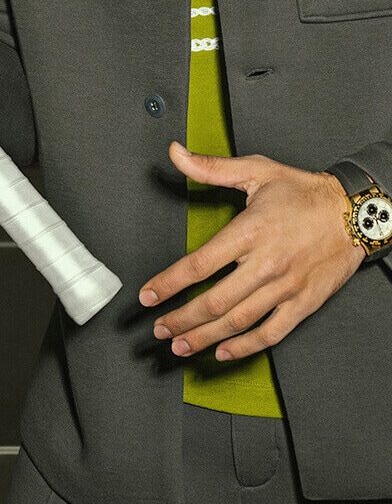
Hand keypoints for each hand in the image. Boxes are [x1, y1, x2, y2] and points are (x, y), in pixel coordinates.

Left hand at [138, 142, 361, 361]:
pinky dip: (245, 347)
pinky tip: (223, 351)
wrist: (354, 213)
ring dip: (204, 337)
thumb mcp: (256, 170)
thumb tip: (175, 152)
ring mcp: (286, 287)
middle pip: (214, 301)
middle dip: (181, 319)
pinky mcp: (304, 303)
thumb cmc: (303, 192)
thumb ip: (211, 167)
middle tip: (160, 329)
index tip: (149, 295)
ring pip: (238, 322)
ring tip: (181, 345)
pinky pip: (271, 333)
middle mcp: (266, 264)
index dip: (169, 283)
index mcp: (250, 232)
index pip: (199, 264)